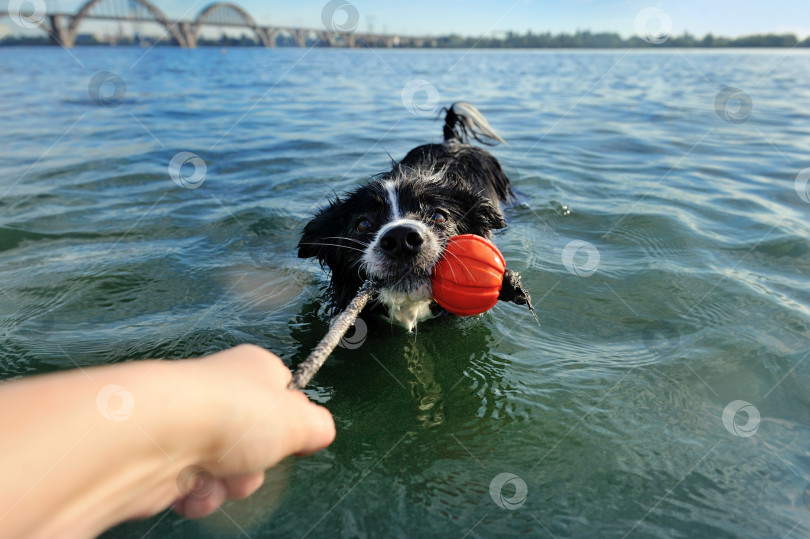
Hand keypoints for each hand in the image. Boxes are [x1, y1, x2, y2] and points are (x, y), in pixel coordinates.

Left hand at [170, 344, 334, 518]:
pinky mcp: (165, 460)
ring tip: (217, 475)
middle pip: (257, 443)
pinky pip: (196, 489)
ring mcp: (192, 427)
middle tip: (252, 459)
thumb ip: (318, 427)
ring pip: (229, 472)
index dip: (291, 422)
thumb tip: (321, 430)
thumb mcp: (299, 421)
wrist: (161, 434)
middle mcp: (221, 395)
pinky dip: (199, 495)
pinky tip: (192, 486)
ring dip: (230, 485)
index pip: (282, 396)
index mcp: (254, 371)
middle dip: (257, 464)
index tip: (294, 437)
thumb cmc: (234, 414)